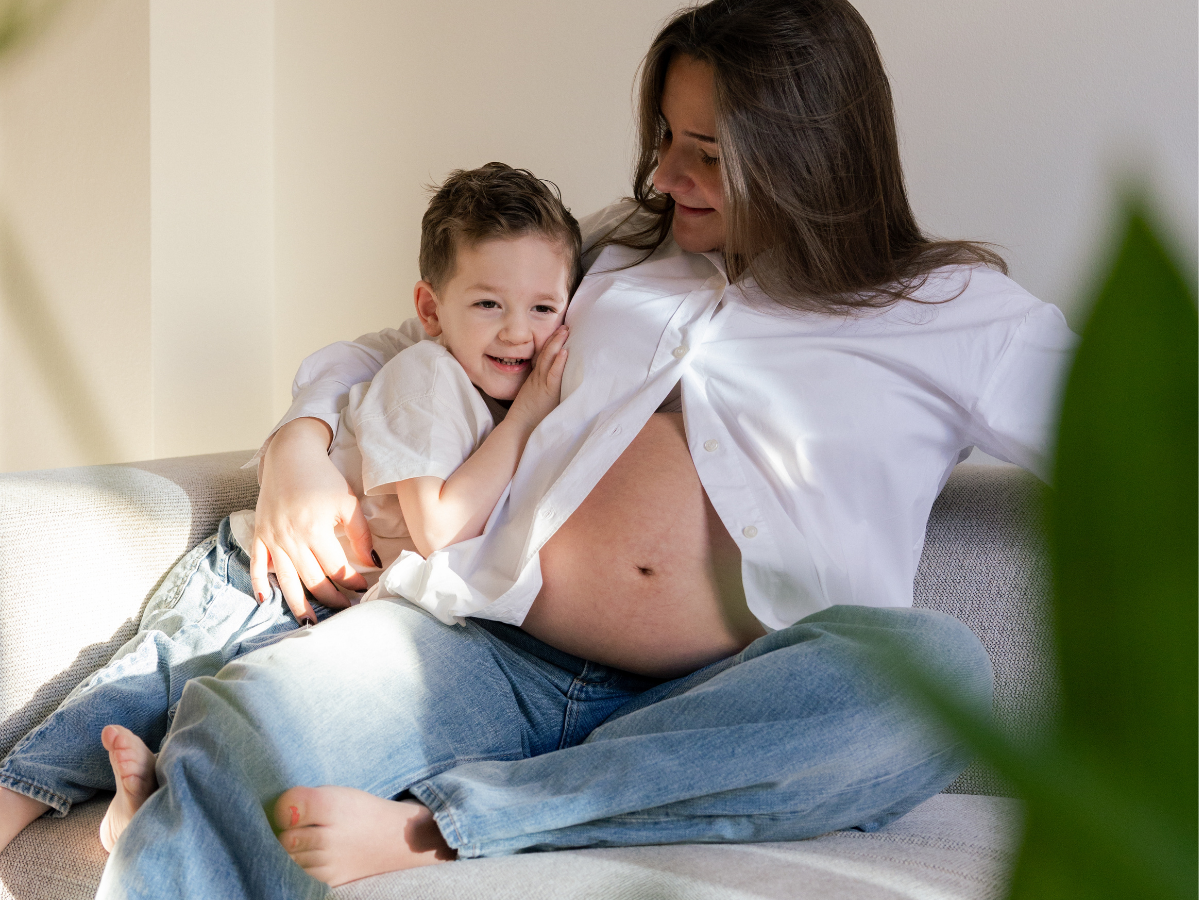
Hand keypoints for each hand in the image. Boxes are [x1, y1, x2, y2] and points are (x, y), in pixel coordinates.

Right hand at [251, 418, 374, 621]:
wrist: (289, 455)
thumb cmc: (323, 478)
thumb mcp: (348, 502)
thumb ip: (360, 533)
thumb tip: (373, 562)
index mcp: (314, 529)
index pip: (336, 567)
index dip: (351, 581)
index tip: (363, 589)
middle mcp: (290, 537)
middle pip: (312, 579)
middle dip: (330, 598)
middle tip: (344, 610)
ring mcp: (272, 537)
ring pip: (286, 580)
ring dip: (298, 604)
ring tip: (310, 623)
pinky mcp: (259, 534)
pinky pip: (257, 565)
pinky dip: (259, 584)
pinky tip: (265, 601)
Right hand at [507, 325, 567, 430]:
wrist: (519, 429)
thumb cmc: (527, 418)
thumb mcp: (532, 398)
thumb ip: (540, 390)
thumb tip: (550, 387)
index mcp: (534, 379)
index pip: (543, 357)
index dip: (550, 344)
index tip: (558, 333)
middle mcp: (538, 378)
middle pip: (546, 353)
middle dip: (555, 339)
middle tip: (564, 327)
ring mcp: (542, 384)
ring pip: (549, 359)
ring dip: (557, 344)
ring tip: (565, 331)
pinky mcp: (547, 393)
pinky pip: (553, 375)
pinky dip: (558, 363)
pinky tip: (564, 352)